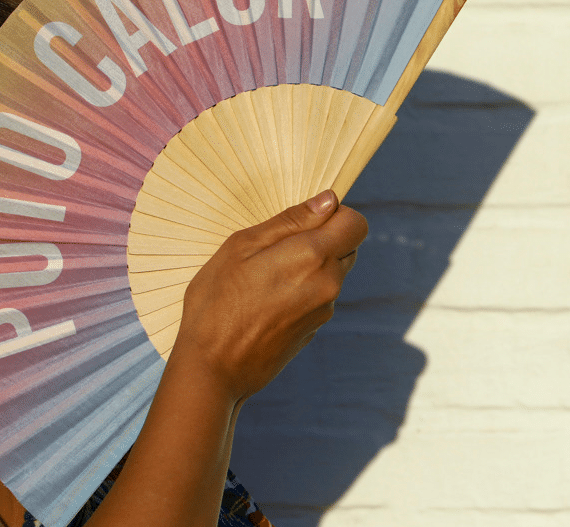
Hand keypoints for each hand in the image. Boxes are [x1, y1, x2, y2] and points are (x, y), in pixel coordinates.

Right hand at [171, 190, 366, 402]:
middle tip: (277, 248)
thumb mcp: (242, 246)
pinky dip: (302, 292)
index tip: (306, 219)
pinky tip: (266, 302)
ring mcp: (324, 311)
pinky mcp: (314, 330)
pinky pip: (318, 298)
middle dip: (323, 239)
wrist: (212, 369)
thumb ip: (291, 221)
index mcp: (313, 256)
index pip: (357, 224)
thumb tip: (328, 201)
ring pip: (332, 273)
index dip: (336, 215)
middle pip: (347, 247)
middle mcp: (328, 284)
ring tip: (266, 277)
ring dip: (311, 267)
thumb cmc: (217, 302)